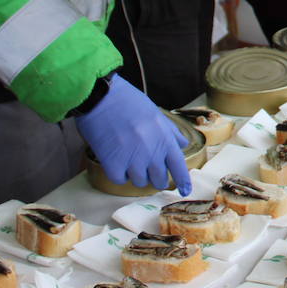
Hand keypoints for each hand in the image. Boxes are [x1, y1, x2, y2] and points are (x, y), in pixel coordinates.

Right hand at [75, 75, 191, 194]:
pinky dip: (119, 173)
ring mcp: (132, 159)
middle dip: (156, 178)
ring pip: (139, 181)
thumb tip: (182, 144)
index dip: (183, 181)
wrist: (101, 97)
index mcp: (164, 138)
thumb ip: (170, 131)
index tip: (184, 190)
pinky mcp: (113, 164)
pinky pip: (120, 179)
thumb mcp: (155, 113)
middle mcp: (151, 152)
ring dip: (136, 174)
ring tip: (129, 158)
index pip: (178, 166)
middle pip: (159, 179)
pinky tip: (116, 159)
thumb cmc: (127, 101)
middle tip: (150, 171)